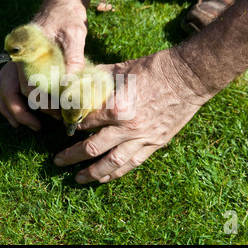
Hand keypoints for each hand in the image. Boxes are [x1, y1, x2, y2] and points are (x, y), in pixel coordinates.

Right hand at [0, 0, 87, 129]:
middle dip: (20, 111)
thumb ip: (73, 57)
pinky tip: (20, 112)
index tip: (59, 114)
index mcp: (28, 50)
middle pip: (7, 89)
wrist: (61, 2)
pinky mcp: (19, 61)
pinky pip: (5, 82)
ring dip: (9, 108)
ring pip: (1, 87)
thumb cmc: (68, 16)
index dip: (42, 103)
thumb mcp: (75, 34)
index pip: (29, 85)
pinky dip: (9, 99)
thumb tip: (71, 84)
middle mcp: (16, 56)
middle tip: (38, 127)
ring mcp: (15, 59)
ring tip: (22, 125)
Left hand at [53, 49, 212, 182]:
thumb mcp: (122, 69)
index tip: (61, 128)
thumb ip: (97, 78)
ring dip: (92, 172)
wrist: (189, 78)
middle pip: (92, 147)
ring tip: (78, 178)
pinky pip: (132, 163)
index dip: (69, 125)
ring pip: (112, 162)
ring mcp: (142, 138)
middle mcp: (127, 127)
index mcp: (116, 106)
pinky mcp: (155, 144)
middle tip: (58, 161)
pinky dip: (116, 173)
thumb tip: (76, 80)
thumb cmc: (155, 69)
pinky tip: (104, 178)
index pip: (84, 121)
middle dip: (72, 155)